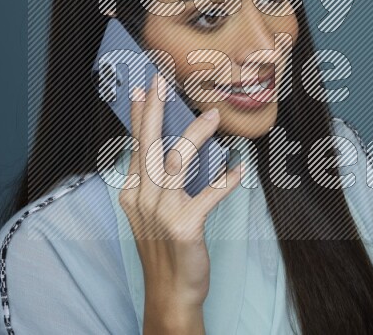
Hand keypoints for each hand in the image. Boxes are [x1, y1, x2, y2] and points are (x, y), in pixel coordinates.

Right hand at [119, 74, 243, 311]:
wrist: (171, 290)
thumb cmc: (165, 247)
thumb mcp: (151, 211)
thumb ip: (157, 179)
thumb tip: (173, 144)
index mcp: (133, 192)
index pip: (136, 145)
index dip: (141, 115)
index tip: (144, 88)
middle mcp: (143, 198)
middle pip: (149, 145)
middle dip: (155, 110)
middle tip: (162, 82)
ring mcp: (161, 212)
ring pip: (176, 161)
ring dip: (196, 135)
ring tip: (212, 116)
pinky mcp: (185, 226)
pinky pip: (208, 195)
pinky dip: (226, 181)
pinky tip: (239, 170)